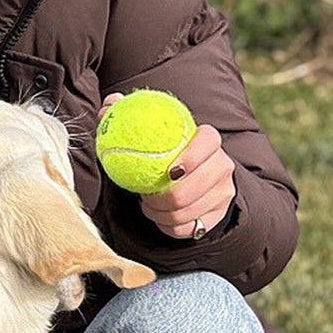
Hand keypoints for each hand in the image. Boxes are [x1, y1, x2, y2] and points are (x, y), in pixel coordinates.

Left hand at [100, 94, 235, 240]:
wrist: (187, 176)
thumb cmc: (163, 150)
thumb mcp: (146, 131)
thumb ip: (127, 114)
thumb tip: (109, 104)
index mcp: (209, 139)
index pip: (209, 141)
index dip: (192, 156)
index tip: (169, 170)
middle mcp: (222, 165)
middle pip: (197, 186)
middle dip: (165, 197)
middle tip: (145, 195)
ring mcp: (222, 192)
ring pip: (189, 211)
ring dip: (161, 213)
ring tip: (148, 204)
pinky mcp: (217, 215)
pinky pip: (188, 228)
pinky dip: (167, 226)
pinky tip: (158, 216)